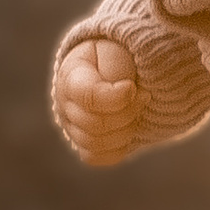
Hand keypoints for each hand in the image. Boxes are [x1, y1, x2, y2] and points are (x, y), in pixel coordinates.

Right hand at [54, 36, 139, 164]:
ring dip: (127, 128)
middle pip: (95, 124)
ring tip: (138, 109)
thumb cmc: (117, 58)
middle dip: (128, 111)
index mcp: (70, 76)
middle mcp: (65, 105)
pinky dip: (118, 146)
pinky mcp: (83, 146)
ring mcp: (72, 128)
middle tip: (144, 95)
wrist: (118, 70)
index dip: (117, 98)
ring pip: (97, 144)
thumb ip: (115, 68)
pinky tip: (129, 127)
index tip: (133, 87)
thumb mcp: (117, 51)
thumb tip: (124, 94)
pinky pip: (98, 157)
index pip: (88, 98)